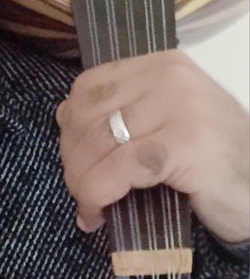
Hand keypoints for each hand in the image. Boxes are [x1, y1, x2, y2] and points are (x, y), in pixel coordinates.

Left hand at [57, 50, 248, 243]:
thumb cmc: (214, 162)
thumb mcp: (165, 123)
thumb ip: (122, 112)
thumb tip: (64, 115)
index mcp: (162, 65)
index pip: (89, 86)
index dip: (70, 126)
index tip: (73, 159)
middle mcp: (170, 76)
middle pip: (89, 113)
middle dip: (73, 158)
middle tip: (79, 191)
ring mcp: (180, 106)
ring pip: (99, 141)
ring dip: (81, 180)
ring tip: (88, 204)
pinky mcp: (185, 143)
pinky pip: (120, 168)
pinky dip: (99, 193)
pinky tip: (98, 213)